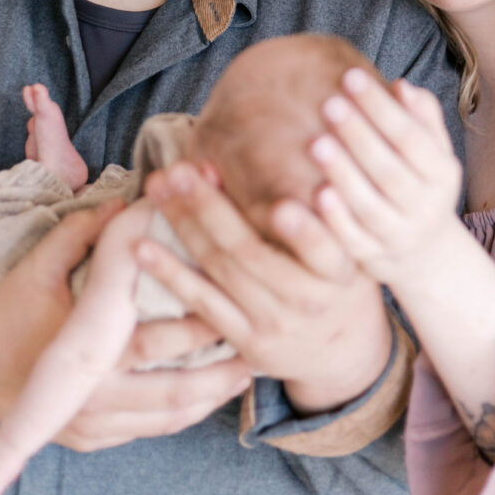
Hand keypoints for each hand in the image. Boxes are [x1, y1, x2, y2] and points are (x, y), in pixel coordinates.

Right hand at [0, 200, 251, 450]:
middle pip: (175, 389)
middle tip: (262, 343)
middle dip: (222, 368)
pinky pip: (154, 429)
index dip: (198, 325)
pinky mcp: (97, 439)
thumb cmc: (6, 311)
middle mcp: (93, 398)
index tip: (235, 303)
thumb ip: (82, 234)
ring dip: (215, 394)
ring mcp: (95, 425)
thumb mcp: (38, 268)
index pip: (153, 342)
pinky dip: (188, 411)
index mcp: (84, 355)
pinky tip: (217, 390)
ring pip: (171, 416)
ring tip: (253, 367)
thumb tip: (128, 201)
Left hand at [141, 163, 392, 413]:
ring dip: (183, 224)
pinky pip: (202, 303)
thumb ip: (326, 211)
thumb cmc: (339, 277)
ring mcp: (273, 323)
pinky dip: (171, 273)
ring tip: (158, 188)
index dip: (304, 231)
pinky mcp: (246, 341)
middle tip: (179, 169)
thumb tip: (292, 145)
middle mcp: (307, 299)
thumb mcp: (351, 244)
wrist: (343, 349)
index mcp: (339, 270)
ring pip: (220, 269)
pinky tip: (143, 247)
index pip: (322, 248)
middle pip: (250, 249)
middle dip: (209, 205)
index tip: (283, 206)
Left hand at [309, 69, 462, 295]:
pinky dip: (336, 220)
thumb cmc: (421, 184)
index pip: (412, 138)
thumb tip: (401, 86)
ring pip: (370, 207)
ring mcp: (399, 236)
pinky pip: (354, 241)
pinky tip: (315, 193)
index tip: (351, 76)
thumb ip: (421, 118)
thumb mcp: (434, 153)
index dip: (382, 108)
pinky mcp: (373, 259)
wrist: (426, 254)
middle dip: (359, 136)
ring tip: (315, 143)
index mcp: (442, 174)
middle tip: (329, 103)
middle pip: (390, 171)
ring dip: (343, 175)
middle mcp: (425, 208)